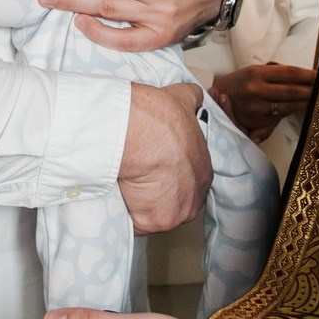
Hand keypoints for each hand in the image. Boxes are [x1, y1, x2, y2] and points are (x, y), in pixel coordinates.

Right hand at [119, 83, 212, 234]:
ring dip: (141, 206)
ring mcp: (174, 213)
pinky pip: (134, 223)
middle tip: (137, 178)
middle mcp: (194, 198)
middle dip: (157, 195)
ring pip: (154, 215)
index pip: (187, 181)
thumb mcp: (182, 99)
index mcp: (202, 172)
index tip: (152, 168)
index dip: (169, 176)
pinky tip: (116, 197)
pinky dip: (125, 214)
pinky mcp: (152, 223)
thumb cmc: (159, 117)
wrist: (138, 131)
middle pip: (173, 202)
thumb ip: (192, 99)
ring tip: (123, 187)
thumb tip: (195, 94)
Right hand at [211, 63, 316, 134]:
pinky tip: (298, 107)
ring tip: (315, 98)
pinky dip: (290, 112)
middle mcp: (256, 90)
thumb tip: (304, 77)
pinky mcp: (255, 122)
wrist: (216, 97)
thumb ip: (277, 75)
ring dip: (303, 103)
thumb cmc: (240, 81)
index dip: (308, 74)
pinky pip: (278, 118)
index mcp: (257, 73)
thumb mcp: (256, 71)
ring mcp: (256, 108)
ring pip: (287, 107)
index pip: (289, 73)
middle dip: (310, 90)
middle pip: (292, 91)